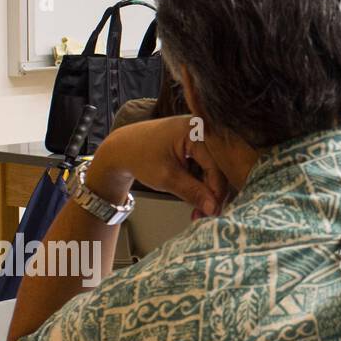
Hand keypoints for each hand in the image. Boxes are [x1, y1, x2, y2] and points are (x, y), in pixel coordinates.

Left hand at [91, 117, 228, 217]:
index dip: (215, 192)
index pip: (216, 166)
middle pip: (217, 166)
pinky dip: (201, 179)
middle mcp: (203, 127)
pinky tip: (195, 192)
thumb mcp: (166, 178)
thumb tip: (213, 208)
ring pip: (213, 166)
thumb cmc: (139, 157)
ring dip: (206, 187)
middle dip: (211, 191)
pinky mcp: (198, 140)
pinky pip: (207, 162)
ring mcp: (201, 133)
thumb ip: (192, 192)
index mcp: (196, 130)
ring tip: (197, 207)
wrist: (122, 147)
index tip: (213, 212)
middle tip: (205, 213)